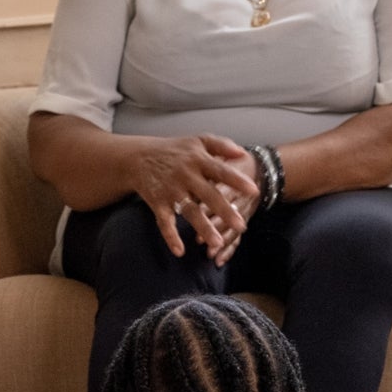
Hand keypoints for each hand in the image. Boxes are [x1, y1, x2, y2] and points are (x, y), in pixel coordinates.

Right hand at [128, 135, 258, 260]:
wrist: (138, 157)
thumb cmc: (174, 150)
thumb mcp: (198, 140)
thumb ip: (222, 145)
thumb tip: (244, 154)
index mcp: (199, 160)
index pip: (221, 171)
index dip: (237, 180)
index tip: (253, 190)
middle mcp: (186, 175)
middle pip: (208, 194)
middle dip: (224, 210)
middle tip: (240, 225)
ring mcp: (171, 190)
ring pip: (189, 211)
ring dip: (202, 227)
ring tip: (216, 243)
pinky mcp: (157, 202)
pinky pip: (164, 222)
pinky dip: (170, 236)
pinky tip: (180, 251)